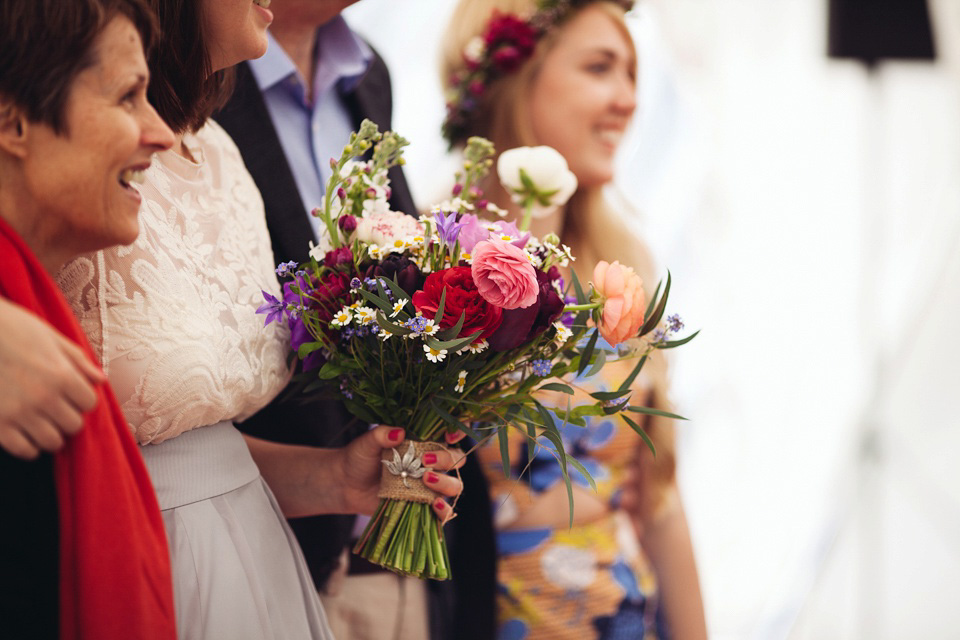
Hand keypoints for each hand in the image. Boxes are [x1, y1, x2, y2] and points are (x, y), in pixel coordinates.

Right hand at [0, 299, 104, 458]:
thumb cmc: (10, 328)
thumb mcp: (49, 336)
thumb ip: (76, 360)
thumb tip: (100, 379)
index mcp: (61, 375)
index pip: (89, 403)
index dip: (82, 398)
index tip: (71, 394)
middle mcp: (43, 398)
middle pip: (74, 425)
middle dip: (68, 417)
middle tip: (56, 408)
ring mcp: (19, 413)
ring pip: (52, 442)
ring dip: (51, 433)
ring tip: (42, 422)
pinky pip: (24, 450)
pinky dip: (29, 446)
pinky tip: (24, 433)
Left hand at [338, 426, 465, 522]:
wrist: (346, 485)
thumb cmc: (358, 458)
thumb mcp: (367, 443)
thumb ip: (381, 435)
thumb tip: (398, 432)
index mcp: (423, 442)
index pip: (450, 435)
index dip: (458, 433)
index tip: (449, 436)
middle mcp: (431, 463)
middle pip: (456, 460)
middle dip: (448, 459)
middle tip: (426, 461)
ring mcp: (428, 486)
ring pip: (454, 485)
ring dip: (446, 483)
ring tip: (426, 480)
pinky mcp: (422, 507)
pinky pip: (443, 512)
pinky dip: (444, 511)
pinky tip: (435, 505)